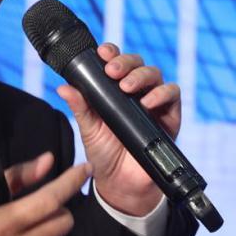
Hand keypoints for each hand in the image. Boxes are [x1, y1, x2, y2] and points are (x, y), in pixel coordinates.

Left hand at [56, 43, 180, 216]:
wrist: (122, 183)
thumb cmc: (104, 154)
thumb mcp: (88, 129)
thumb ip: (80, 108)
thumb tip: (62, 88)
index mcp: (114, 89)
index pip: (116, 61)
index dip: (111, 52)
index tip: (102, 53)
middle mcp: (136, 91)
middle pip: (137, 63)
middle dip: (125, 62)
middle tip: (112, 71)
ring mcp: (154, 101)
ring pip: (155, 74)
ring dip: (141, 75)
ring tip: (127, 87)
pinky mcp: (170, 115)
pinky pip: (172, 94)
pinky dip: (161, 93)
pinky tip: (148, 102)